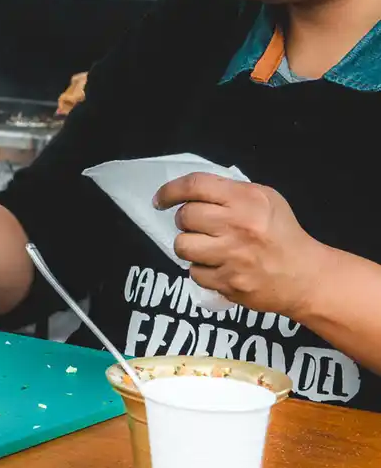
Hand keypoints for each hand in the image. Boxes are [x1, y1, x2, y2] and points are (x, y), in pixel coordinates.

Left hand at [154, 173, 327, 316]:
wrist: (306, 277)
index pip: (195, 185)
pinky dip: (201, 270)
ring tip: (205, 248)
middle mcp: (237, 225)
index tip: (160, 200)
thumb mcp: (265, 200)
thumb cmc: (282, 234)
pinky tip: (218, 267)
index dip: (170, 191)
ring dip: (189, 246)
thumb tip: (191, 192)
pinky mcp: (229, 282)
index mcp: (247, 200)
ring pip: (183, 246)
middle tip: (198, 227)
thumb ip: (231, 192)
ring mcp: (232, 256)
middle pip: (185, 216)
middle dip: (185, 221)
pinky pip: (194, 273)